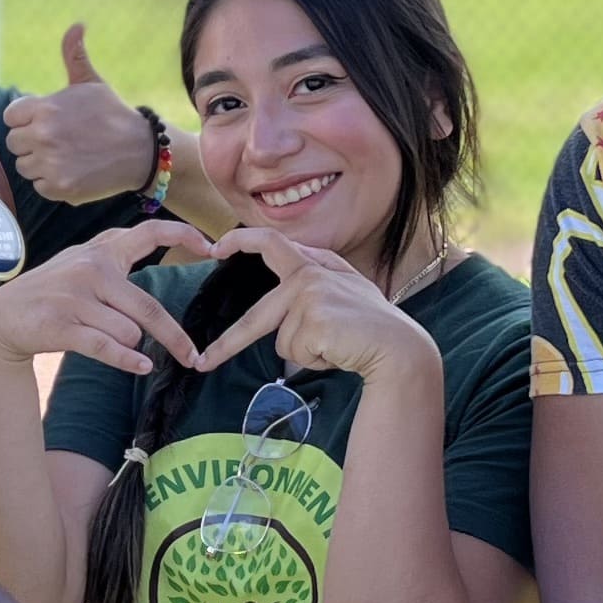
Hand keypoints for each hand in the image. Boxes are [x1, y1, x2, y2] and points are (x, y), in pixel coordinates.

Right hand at [0, 217, 219, 378]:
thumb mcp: (81, 261)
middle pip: (149, 308)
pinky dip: (128, 360)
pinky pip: (107, 347)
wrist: (3, 317)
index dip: (185, 235)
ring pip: (130, 331)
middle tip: (193, 356)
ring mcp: (76, 297)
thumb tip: (160, 241)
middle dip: (176, 337)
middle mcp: (92, 269)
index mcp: (102, 251)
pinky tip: (141, 366)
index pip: (150, 233)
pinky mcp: (63, 325)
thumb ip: (115, 254)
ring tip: (116, 348)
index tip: (214, 247)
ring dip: (131, 346)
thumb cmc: (51, 290)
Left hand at [2, 24, 155, 203]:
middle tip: (59, 141)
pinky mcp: (60, 187)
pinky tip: (73, 171)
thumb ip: (74, 55)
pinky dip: (53, 182)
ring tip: (67, 156)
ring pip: (25, 166)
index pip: (11, 116)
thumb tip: (77, 25)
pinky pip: (39, 186)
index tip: (45, 122)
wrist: (141, 151)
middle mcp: (43, 135)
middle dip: (32, 142)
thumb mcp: (92, 83)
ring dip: (40, 163)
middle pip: (14, 143)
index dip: (26, 120)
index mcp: (45, 108)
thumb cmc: (113, 114)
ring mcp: (51, 163)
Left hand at [195, 226, 434, 385]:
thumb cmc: (372, 327)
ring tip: (335, 345)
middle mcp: (310, 274)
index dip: (242, 241)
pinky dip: (314, 360)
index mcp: (317, 265)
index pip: (272, 243)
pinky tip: (338, 350)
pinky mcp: (313, 319)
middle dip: (228, 344)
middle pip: (259, 314)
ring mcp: (310, 295)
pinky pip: (295, 353)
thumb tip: (290, 275)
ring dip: (305, 353)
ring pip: (283, 340)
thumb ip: (317, 279)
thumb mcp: (345, 292)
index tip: (216, 248)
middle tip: (202, 362)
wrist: (399, 348)